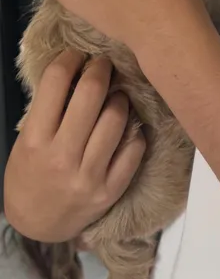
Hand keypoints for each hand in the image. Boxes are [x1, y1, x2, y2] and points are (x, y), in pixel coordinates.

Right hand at [4, 51, 144, 241]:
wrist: (37, 224)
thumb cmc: (30, 174)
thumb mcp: (27, 140)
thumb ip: (49, 110)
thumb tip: (79, 70)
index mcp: (35, 139)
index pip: (56, 82)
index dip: (69, 59)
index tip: (77, 55)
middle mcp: (63, 156)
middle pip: (91, 94)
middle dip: (100, 69)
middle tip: (103, 64)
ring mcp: (90, 175)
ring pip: (117, 117)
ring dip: (119, 98)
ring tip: (116, 95)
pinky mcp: (111, 189)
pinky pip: (134, 148)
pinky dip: (133, 130)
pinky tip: (126, 126)